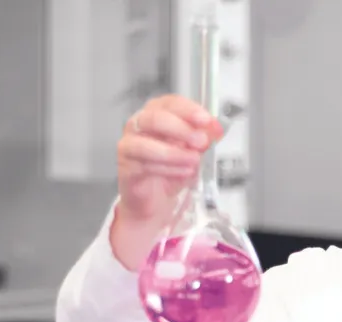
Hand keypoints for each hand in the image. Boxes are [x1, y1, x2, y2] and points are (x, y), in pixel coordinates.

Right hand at [112, 95, 225, 269]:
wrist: (157, 199)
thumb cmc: (172, 169)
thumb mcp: (194, 151)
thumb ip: (204, 137)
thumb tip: (216, 128)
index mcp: (158, 113)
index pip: (171, 103)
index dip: (189, 110)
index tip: (206, 120)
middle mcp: (140, 124)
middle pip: (155, 118)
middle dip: (181, 129)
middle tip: (200, 141)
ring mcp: (129, 144)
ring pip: (146, 143)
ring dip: (174, 152)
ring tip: (194, 161)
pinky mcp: (125, 165)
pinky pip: (144, 164)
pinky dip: (167, 168)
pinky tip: (184, 172)